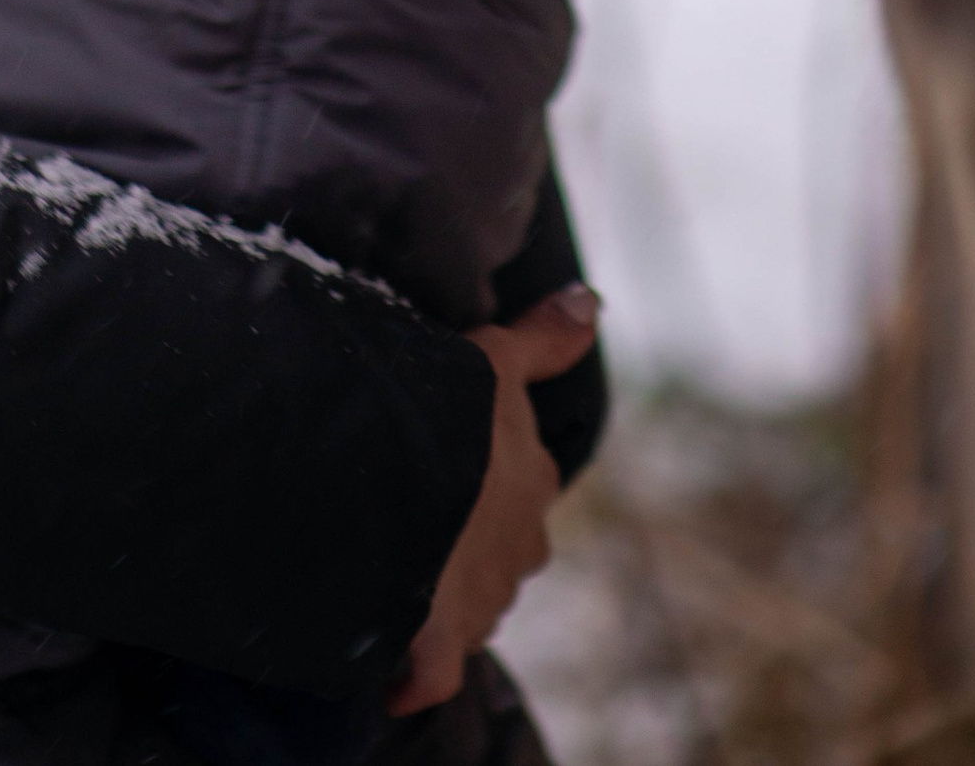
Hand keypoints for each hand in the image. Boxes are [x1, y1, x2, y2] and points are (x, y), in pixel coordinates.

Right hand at [387, 289, 599, 712]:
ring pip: (462, 601)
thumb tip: (592, 303)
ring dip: (432, 588)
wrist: (404, 485)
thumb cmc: (450, 415)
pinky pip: (427, 670)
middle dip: (463, 538)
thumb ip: (543, 339)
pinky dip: (409, 671)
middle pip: (496, 546)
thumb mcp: (495, 358)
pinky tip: (384, 660)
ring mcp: (482, 602)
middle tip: (410, 512)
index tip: (445, 460)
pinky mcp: (439, 649)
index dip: (484, 470)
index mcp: (529, 482)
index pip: (520, 481)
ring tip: (382, 560)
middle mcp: (520, 548)